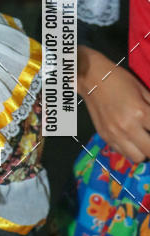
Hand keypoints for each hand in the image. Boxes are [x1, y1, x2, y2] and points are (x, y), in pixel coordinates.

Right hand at [79, 47, 149, 162]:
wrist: (91, 78)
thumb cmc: (119, 80)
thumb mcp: (143, 90)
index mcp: (140, 112)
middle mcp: (127, 127)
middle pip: (149, 151)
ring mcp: (114, 134)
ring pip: (136, 157)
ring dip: (143, 150)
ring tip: (143, 140)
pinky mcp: (104, 136)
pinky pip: (121, 152)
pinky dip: (129, 149)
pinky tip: (130, 138)